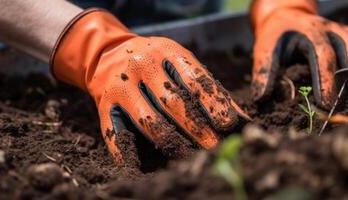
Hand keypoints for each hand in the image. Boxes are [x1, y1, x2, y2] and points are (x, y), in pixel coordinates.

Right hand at [51, 9, 250, 164]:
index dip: (212, 103)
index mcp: (166, 52)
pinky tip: (139, 169)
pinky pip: (116, 133)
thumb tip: (242, 119)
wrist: (107, 53)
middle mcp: (142, 66)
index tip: (228, 124)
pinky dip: (126, 154)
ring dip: (170, 141)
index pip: (194, 79)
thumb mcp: (180, 62)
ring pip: (148, 119)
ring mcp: (121, 86)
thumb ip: (207, 87)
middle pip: (172, 102)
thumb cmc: (156, 61)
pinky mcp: (105, 105)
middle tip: (214, 146)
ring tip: (188, 156)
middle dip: (196, 127)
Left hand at [250, 0, 347, 106]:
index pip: (323, 57)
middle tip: (347, 103)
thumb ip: (263, 73)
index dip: (326, 81)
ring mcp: (344, 31)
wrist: (286, 17)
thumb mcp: (264, 51)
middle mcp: (331, 30)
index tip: (325, 103)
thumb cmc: (276, 37)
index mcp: (310, 33)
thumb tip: (260, 99)